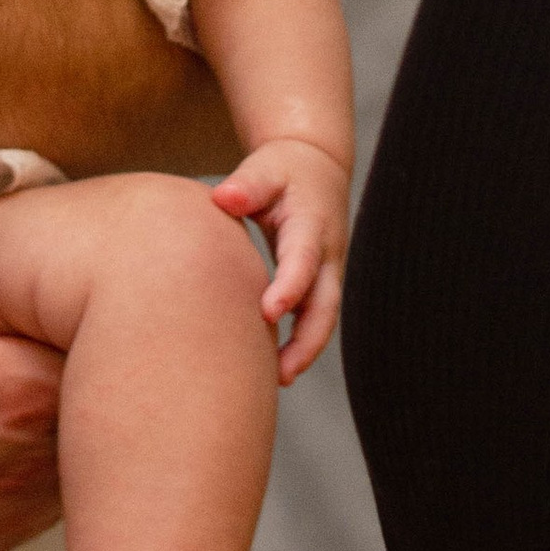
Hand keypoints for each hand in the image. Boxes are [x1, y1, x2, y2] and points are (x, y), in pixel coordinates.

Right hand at [0, 114, 64, 550]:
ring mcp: (31, 498)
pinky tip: (10, 417)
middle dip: (84, 331)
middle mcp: (40, 445)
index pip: (98, 315)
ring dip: (77, 390)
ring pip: (89, 423)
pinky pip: (62, 475)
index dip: (83, 286)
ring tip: (48, 351)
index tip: (67, 266)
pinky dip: (53, 442)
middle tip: (69, 295)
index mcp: (12, 378)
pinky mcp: (14, 535)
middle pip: (101, 368)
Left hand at [212, 137, 350, 382]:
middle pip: (325, 304)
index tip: (268, 313)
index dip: (290, 288)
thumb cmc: (284, 170)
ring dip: (305, 351)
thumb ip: (247, 185)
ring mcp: (327, 272)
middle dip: (307, 341)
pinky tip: (276, 369)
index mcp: (311, 225)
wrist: (318, 169)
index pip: (303, 261)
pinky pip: (315, 318)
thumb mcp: (266, 168)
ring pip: (324, 319)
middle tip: (281, 374)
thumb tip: (222, 198)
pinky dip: (301, 344)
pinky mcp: (320, 283)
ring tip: (277, 382)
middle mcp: (326, 254)